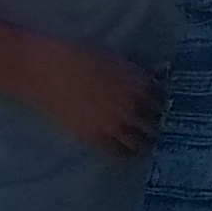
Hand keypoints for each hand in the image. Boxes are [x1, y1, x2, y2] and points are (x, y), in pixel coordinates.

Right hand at [21, 35, 161, 156]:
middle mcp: (133, 105)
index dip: (160, 102)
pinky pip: (119, 153)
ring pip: (142, 142)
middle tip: (153, 125)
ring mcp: (116, 124)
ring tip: (144, 142)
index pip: (162, 98)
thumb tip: (147, 85)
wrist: (49, 71)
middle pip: (156, 122)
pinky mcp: (97, 137)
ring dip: (145, 141)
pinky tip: (128, 152)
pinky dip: (127, 154)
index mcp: (139, 82)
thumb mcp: (115, 61)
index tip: (159, 106)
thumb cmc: (79, 56)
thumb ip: (133, 76)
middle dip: (155, 123)